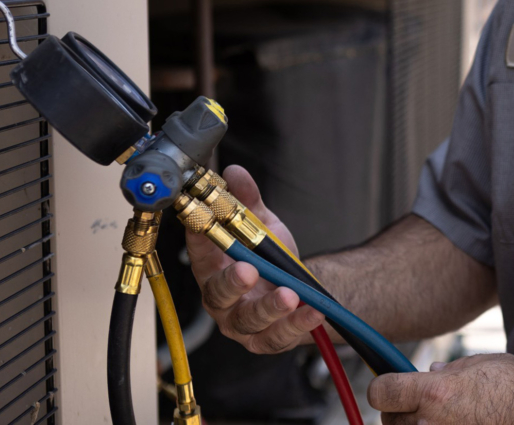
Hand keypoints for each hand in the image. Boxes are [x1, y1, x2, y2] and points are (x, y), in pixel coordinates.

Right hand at [185, 164, 323, 353]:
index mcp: (212, 267)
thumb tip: (235, 172)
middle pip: (217, 294)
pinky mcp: (265, 340)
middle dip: (232, 282)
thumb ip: (248, 201)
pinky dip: (297, 324)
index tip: (206, 224)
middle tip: (249, 270)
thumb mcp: (261, 226)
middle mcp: (220, 298)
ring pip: (248, 320)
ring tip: (289, 295)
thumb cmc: (269, 258)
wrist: (298, 290)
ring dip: (269, 307)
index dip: (200, 237)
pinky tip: (313, 311)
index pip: (200, 250)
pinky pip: (279, 336)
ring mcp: (241, 322)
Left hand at [367, 353, 513, 424]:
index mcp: (436, 393)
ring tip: (438, 417)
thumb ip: (452, 369)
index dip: (383, 385)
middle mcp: (431, 424)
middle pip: (389, 419)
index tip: (390, 383)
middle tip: (419, 402)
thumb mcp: (485, 364)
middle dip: (399, 408)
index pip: (381, 391)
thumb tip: (432, 372)